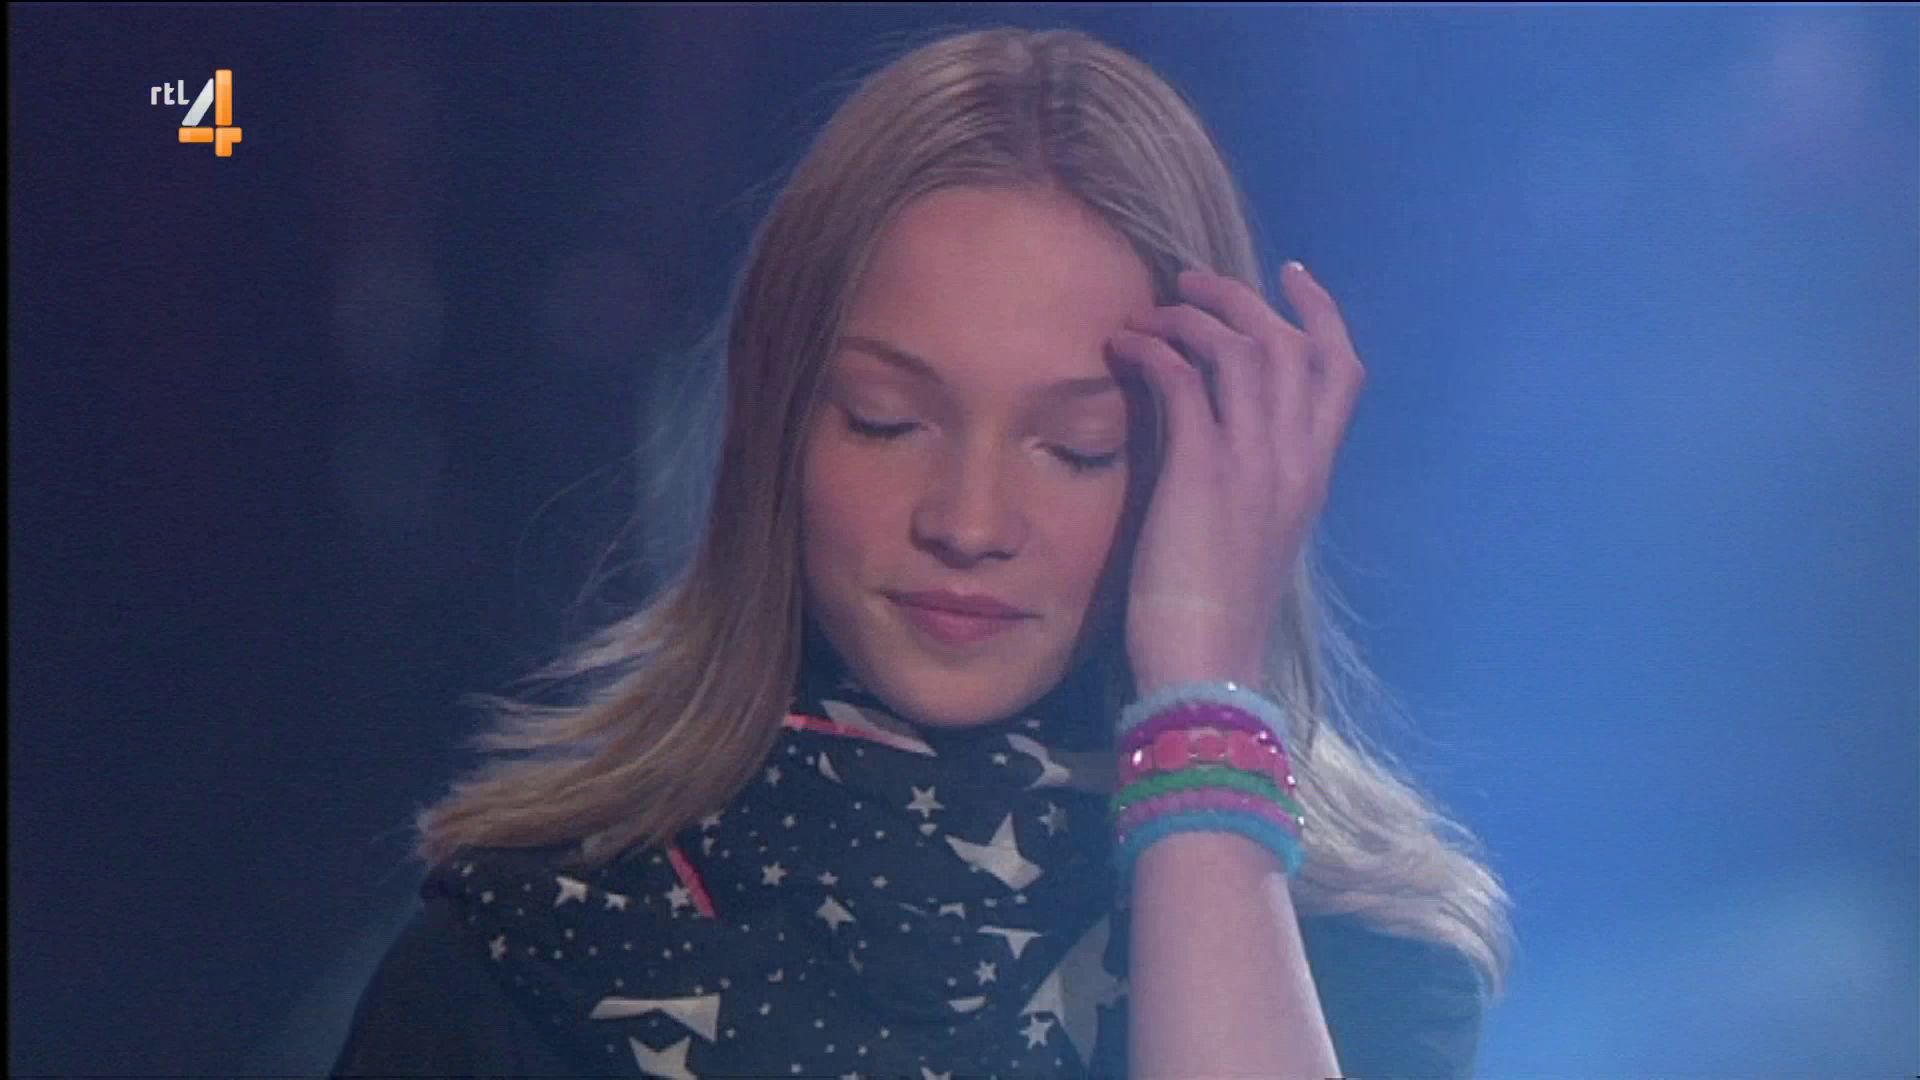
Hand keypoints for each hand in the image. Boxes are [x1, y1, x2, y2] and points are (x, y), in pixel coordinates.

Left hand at [1106, 262, 1366, 695]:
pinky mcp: (1203, 470)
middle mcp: (1294, 460)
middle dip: (1242, 298)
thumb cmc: (1218, 617)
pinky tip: (1124, 347)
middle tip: (1193, 282)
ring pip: (1241, 349)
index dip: (1321, 314)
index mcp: (1312, 476)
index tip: (1292, 276)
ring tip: (1152, 310)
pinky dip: (1155, 349)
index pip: (1342, 373)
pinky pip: (1184, 378)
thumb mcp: (1252, 537)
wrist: (1208, 669)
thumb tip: (1214, 442)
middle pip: (1289, 343)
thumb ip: (1251, 483)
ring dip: (1192, 316)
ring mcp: (1253, 462)